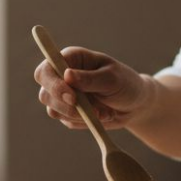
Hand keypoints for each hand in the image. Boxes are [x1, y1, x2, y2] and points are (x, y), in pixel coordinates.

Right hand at [33, 47, 157, 130]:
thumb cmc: (126, 84)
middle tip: (89, 111)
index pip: (47, 68)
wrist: (135, 104)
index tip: (72, 97)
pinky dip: (84, 122)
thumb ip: (90, 78)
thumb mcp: (112, 79)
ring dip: (78, 115)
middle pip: (45, 92)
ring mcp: (63, 95)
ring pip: (53, 109)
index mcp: (71, 59)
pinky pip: (67, 121)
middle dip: (64, 105)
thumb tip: (67, 75)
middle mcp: (62, 76)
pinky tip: (101, 115)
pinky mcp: (68, 112)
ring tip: (102, 111)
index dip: (54, 83)